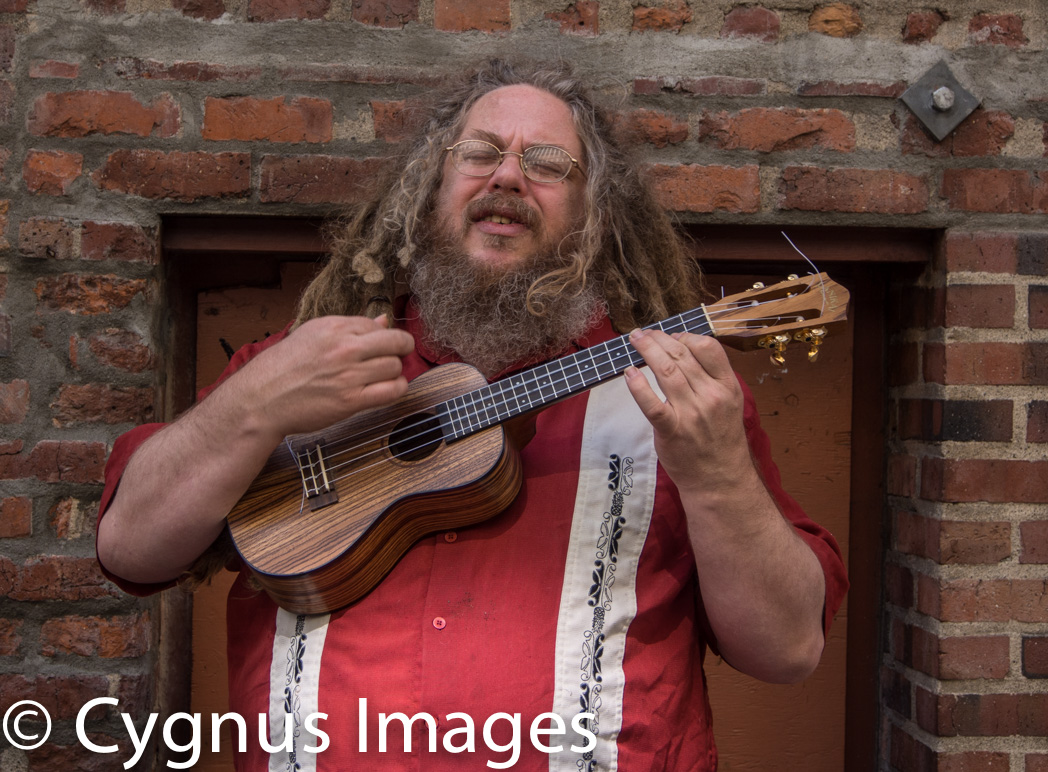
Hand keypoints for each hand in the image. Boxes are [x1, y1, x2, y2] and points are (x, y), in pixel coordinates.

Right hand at [230, 315, 415, 439]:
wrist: (261, 399)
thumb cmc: (283, 368)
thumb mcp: (312, 334)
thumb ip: (349, 327)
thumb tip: (382, 319)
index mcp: (333, 327)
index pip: (377, 325)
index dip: (382, 336)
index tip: (380, 345)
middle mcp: (344, 348)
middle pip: (395, 343)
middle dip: (400, 349)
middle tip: (396, 355)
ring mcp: (349, 375)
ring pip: (395, 367)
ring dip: (394, 372)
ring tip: (382, 376)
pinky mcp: (351, 400)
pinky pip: (392, 391)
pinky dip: (397, 389)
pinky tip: (389, 388)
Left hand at [623, 328, 756, 495]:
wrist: (719, 478)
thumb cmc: (720, 439)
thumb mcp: (729, 403)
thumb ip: (711, 378)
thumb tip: (683, 350)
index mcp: (727, 387)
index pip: (708, 347)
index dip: (686, 335)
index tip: (672, 336)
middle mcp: (711, 397)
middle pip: (682, 355)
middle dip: (660, 338)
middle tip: (644, 333)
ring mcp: (692, 414)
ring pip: (666, 372)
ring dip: (647, 351)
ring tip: (635, 341)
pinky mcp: (672, 431)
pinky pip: (652, 404)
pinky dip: (638, 387)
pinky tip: (628, 373)